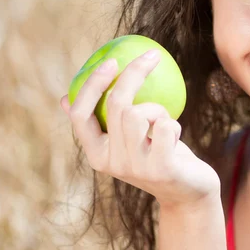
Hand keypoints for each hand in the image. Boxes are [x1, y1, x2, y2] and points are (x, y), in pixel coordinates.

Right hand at [61, 50, 220, 207]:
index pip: (80, 115)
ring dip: (158, 108)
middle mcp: (111, 162)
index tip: (111, 61)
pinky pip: (165, 126)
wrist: (186, 193)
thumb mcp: (125, 141)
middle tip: (152, 55)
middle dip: (135, 73)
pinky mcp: (162, 168)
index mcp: (96, 154)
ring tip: (163, 119)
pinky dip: (173, 124)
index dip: (92, 85)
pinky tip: (175, 135)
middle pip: (116, 105)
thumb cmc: (155, 157)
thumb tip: (63, 99)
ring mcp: (136, 167)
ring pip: (139, 113)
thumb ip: (101, 123)